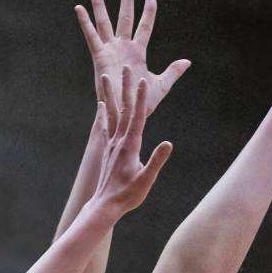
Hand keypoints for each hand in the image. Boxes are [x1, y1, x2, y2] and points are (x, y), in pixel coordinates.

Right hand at [76, 0, 190, 116]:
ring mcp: (111, 50)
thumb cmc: (142, 104)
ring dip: (100, 6)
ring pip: (105, 23)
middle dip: (126, 1)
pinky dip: (85, 22)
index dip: (148, 14)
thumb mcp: (161, 85)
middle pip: (125, 18)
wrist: (127, 113)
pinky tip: (79, 8)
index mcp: (138, 53)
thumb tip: (187, 61)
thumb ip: (173, 72)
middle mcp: (123, 48)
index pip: (145, 28)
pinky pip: (91, 36)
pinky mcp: (100, 56)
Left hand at [92, 67, 172, 217]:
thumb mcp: (146, 180)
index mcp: (130, 145)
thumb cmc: (128, 195)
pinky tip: (103, 104)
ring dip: (109, 93)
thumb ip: (156, 161)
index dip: (141, 98)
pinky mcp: (107, 150)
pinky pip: (105, 126)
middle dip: (126, 87)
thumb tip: (168, 144)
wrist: (106, 205)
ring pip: (111, 113)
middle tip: (125, 67)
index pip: (138, 117)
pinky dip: (104, 113)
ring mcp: (111, 144)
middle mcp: (119, 140)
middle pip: (123, 109)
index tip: (143, 79)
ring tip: (104, 75)